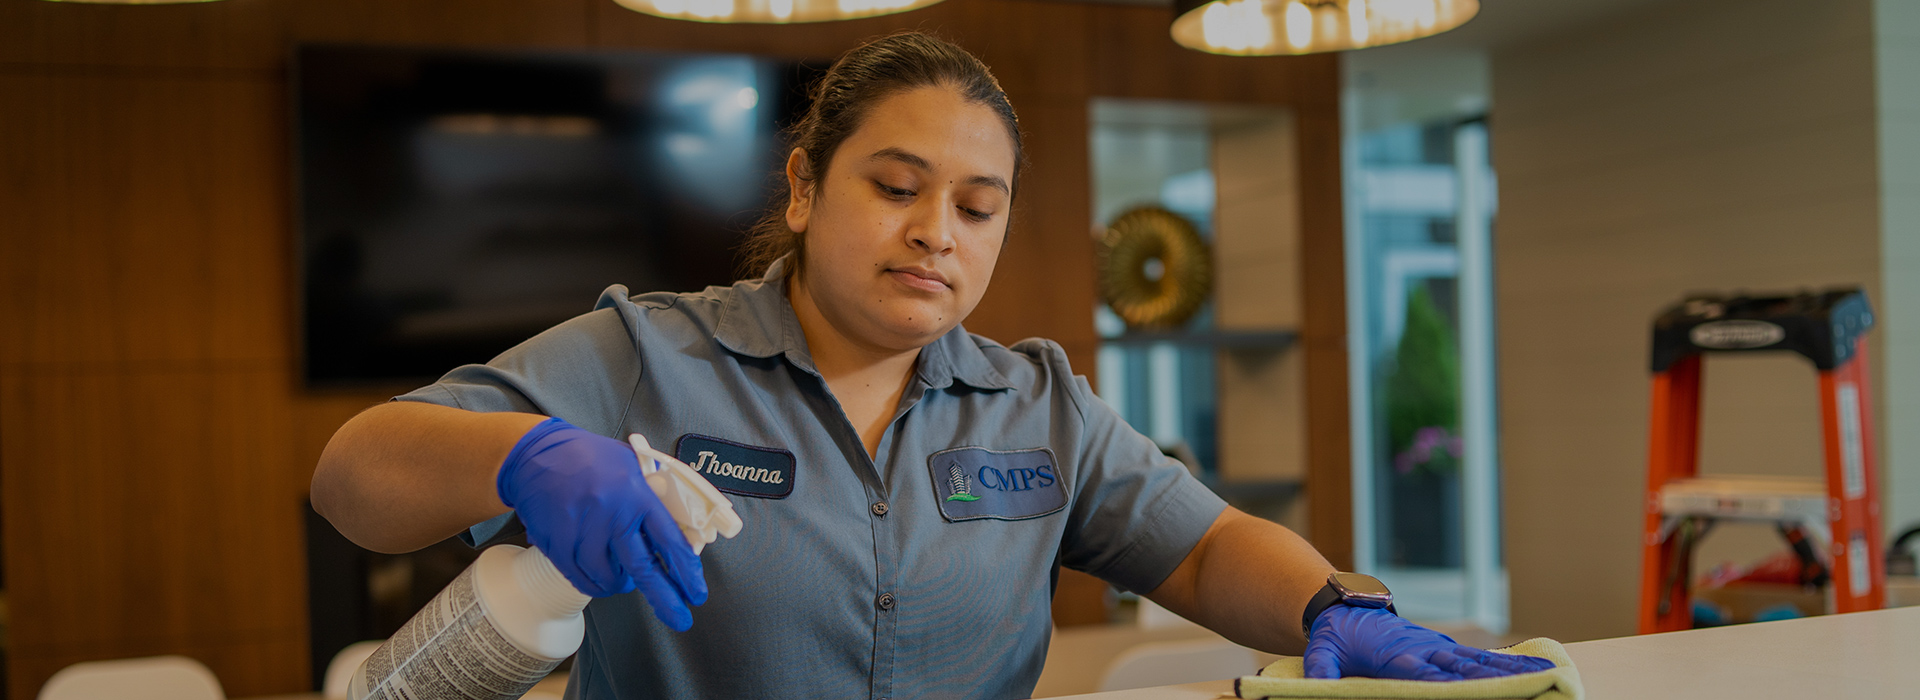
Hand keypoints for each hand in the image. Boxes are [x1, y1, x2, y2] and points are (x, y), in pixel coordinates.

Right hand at [497, 417, 707, 629]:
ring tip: (624, 575)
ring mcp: (583, 531)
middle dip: (665, 599)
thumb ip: (655, 496)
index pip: (669, 540)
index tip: (695, 592)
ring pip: (610, 579)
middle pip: (643, 569)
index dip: (685, 571)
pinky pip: (582, 579)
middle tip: (679, 618)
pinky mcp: (558, 543)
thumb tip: (680, 529)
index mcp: (636, 494)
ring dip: (622, 584)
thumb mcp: (633, 465)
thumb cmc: (589, 458)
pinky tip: (600, 576)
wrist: (537, 455)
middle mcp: (611, 514)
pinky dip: (595, 584)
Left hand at [1304, 605, 1553, 680]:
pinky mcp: (1441, 647)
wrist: (1346, 606)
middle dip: (1497, 680)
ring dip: (1510, 671)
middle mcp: (1424, 651)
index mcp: (1399, 657)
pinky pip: (1477, 657)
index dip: (1452, 686)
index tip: (1479, 693)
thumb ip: (1321, 669)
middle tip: (1534, 686)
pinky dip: (1505, 663)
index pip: (1431, 676)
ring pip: (1478, 662)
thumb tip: (1319, 685)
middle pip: (1465, 669)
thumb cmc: (1336, 635)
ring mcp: (1436, 647)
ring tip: (1544, 676)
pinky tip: (1531, 669)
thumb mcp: (1321, 650)